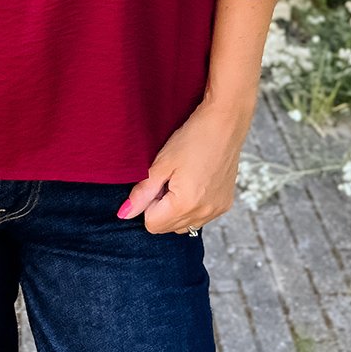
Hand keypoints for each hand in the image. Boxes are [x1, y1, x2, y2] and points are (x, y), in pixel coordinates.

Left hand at [116, 98, 249, 235]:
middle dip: (161, 208)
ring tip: (181, 180)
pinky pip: (200, 217)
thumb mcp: (161, 163)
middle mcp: (204, 213)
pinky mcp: (225, 204)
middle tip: (168, 179)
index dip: (148, 203)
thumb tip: (124, 214)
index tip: (157, 182)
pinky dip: (192, 206)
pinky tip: (194, 182)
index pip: (152, 224)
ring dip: (176, 209)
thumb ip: (142, 193)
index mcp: (185, 205)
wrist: (225, 123)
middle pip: (168, 228)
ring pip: (184, 225)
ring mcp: (217, 210)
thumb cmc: (192, 138)